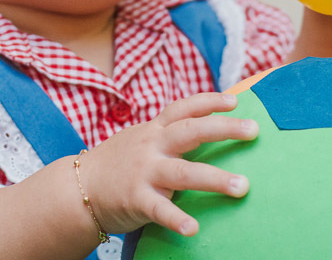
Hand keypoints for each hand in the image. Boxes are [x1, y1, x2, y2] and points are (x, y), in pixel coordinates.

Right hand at [80, 93, 257, 236]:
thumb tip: (205, 129)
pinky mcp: (135, 199)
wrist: (77, 188)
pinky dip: (176, 219)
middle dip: (224, 129)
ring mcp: (143, 172)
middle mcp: (151, 145)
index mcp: (153, 130)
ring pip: (184, 172)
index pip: (184, 108)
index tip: (235, 102)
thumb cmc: (117, 164)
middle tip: (253, 130)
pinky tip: (193, 229)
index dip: (209, 102)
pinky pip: (159, 209)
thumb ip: (167, 135)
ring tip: (243, 187)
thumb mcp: (141, 140)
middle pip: (191, 131)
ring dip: (215, 179)